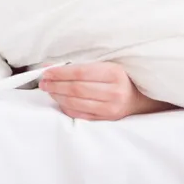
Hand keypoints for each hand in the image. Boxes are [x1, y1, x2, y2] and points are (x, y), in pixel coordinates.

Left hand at [39, 61, 175, 120]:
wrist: (141, 97)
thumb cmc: (119, 77)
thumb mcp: (106, 65)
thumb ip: (82, 66)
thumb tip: (52, 68)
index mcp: (114, 73)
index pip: (80, 73)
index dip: (60, 73)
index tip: (46, 72)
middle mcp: (114, 92)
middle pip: (76, 89)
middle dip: (55, 85)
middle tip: (43, 82)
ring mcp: (111, 108)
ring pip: (76, 102)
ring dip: (58, 96)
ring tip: (48, 90)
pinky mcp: (107, 119)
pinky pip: (81, 114)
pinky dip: (66, 107)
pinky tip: (59, 101)